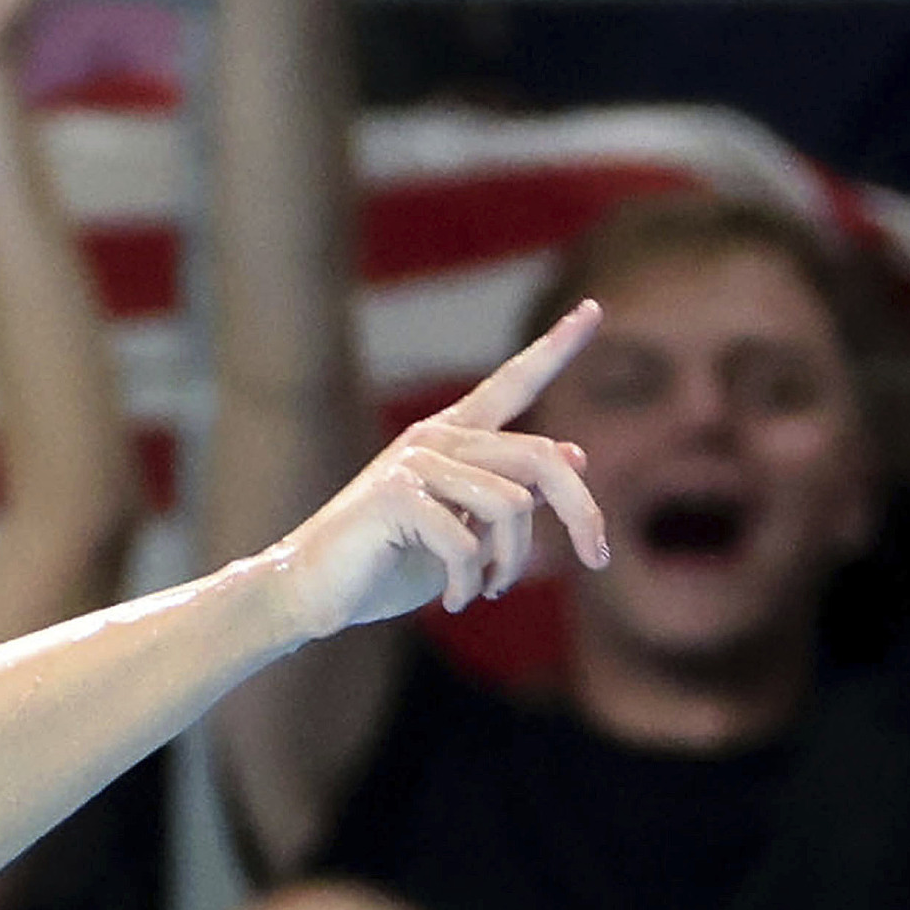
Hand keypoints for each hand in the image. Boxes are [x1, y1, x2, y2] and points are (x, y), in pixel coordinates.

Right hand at [270, 302, 610, 634]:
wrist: (311, 592)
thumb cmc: (387, 565)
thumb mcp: (466, 532)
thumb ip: (514, 494)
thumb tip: (576, 454)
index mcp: (453, 437)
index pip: (514, 382)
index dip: (556, 347)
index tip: (593, 309)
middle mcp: (436, 437)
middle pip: (543, 459)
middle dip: (584, 515)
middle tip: (598, 559)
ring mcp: (414, 461)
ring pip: (513, 507)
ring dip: (513, 563)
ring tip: (487, 590)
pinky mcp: (396, 495)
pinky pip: (467, 542)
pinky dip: (471, 582)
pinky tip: (455, 601)